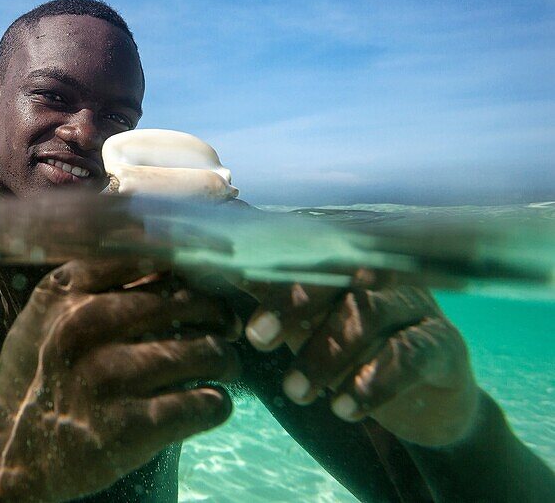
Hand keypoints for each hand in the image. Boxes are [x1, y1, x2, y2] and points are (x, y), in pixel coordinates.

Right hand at [0, 258, 241, 501]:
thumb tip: (162, 255)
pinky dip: (217, 403)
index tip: (209, 274)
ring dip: (226, 359)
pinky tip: (209, 402)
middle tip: (224, 326)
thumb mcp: (45, 313)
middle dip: (217, 314)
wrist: (3, 451)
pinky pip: (205, 404)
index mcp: (68, 291)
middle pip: (188, 302)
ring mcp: (110, 376)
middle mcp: (87, 326)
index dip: (190, 264)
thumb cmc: (33, 376)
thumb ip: (91, 280)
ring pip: (207, 351)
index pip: (150, 257)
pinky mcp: (130, 427)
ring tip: (224, 366)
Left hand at [240, 270, 480, 446]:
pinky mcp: (446, 344)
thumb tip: (213, 266)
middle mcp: (384, 272)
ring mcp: (418, 304)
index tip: (233, 290)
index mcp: (347, 259)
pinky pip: (410, 355)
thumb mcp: (305, 323)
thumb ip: (267, 292)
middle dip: (293, 302)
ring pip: (371, 313)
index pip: (306, 251)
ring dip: (327, 354)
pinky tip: (344, 409)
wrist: (425, 402)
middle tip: (257, 338)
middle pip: (339, 271)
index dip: (270, 268)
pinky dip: (373, 382)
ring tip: (295, 392)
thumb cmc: (352, 349)